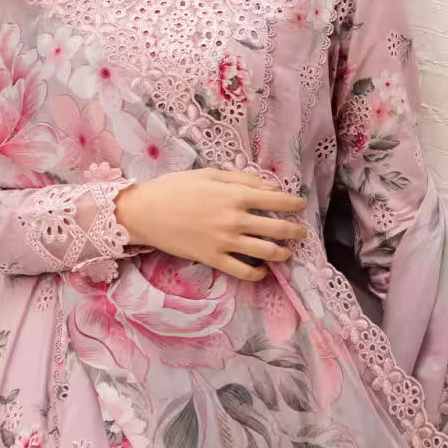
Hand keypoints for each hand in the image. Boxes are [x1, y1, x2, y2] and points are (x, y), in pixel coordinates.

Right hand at [114, 167, 307, 280]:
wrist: (146, 211)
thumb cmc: (176, 187)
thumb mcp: (210, 174)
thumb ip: (242, 180)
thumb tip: (271, 188)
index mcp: (235, 195)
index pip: (276, 201)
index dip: (294, 204)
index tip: (301, 206)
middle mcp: (235, 219)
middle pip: (277, 229)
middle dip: (295, 231)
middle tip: (301, 232)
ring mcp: (225, 242)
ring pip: (266, 252)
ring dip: (283, 253)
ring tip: (287, 252)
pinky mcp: (213, 258)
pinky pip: (243, 271)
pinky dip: (257, 274)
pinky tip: (262, 271)